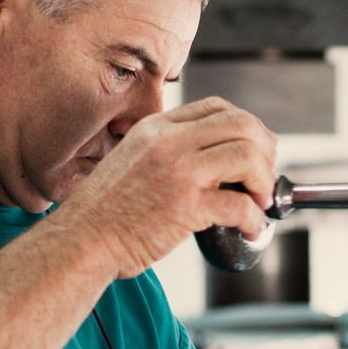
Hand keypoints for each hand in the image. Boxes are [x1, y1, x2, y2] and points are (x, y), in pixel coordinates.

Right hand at [61, 96, 278, 278]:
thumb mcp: (133, 162)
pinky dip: (255, 219)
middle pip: (242, 125)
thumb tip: (211, 164)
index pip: (217, 108)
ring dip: (264, 181)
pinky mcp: (185, 207)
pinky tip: (251, 230)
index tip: (255, 154)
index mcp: (157, 128)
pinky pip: (240, 205)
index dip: (247, 128)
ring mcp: (178, 172)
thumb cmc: (106, 212)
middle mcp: (169, 142)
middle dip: (265, 152)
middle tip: (264, 180)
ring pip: (247, 156)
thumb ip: (167, 153)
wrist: (82, 240)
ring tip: (260, 203)